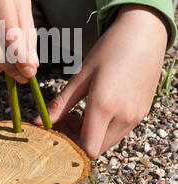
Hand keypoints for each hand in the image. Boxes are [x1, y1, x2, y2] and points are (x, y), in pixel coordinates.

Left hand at [36, 4, 167, 158]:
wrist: (144, 35)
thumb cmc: (109, 50)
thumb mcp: (81, 76)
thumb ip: (61, 103)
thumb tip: (39, 122)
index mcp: (104, 105)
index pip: (87, 148)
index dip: (70, 144)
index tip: (58, 129)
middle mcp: (124, 116)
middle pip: (97, 148)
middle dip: (77, 139)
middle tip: (64, 119)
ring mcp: (136, 116)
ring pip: (109, 142)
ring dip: (92, 135)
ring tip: (80, 111)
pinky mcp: (143, 113)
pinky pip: (120, 131)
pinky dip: (106, 128)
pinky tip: (98, 108)